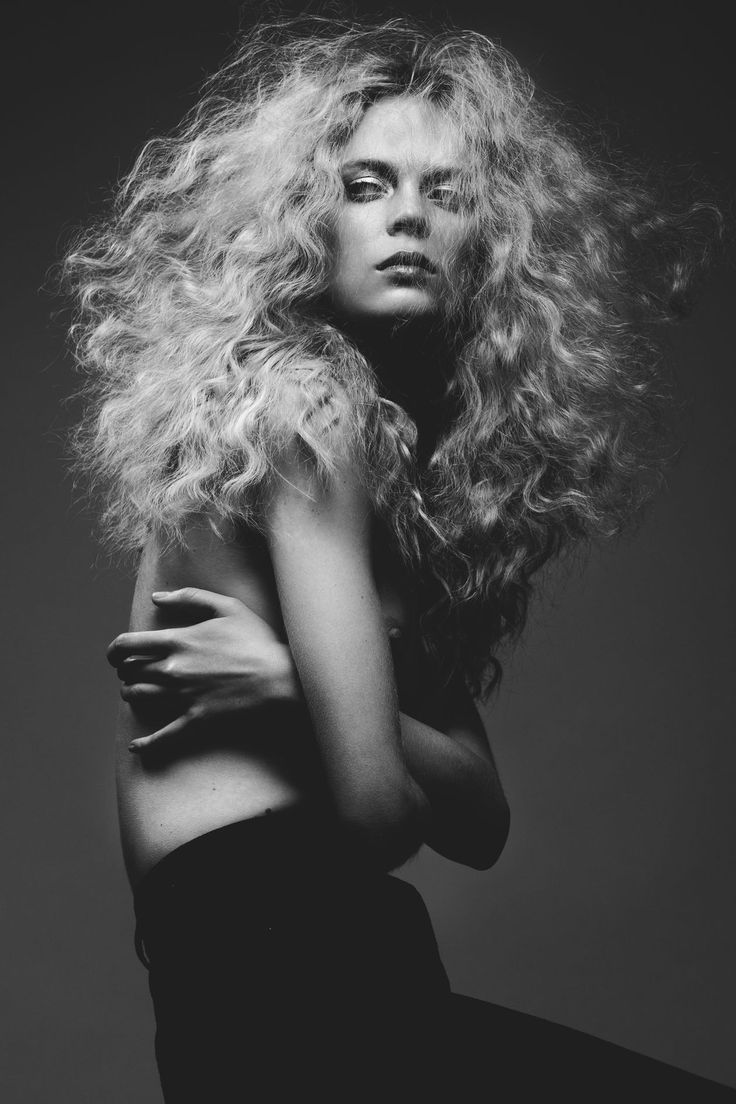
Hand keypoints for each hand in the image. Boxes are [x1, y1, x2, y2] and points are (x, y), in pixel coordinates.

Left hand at [107, 588, 300, 752]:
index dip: (114, 649)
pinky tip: (136, 747)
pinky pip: (162, 736)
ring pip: (138, 698)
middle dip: (125, 671)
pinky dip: (145, 743)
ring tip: (136, 692)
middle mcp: (173, 670)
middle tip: (132, 671)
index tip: (115, 654)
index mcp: (177, 641)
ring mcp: (182, 697)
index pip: (127, 645)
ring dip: (130, 695)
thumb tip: (156, 598)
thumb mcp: (227, 607)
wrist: (280, 678)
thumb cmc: (256, 641)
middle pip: (129, 672)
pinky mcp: (195, 719)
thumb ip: (189, 598)